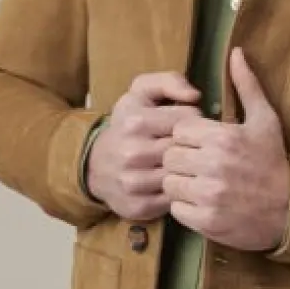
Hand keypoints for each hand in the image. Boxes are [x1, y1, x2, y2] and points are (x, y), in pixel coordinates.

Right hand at [86, 71, 204, 221]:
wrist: (95, 164)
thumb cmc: (126, 125)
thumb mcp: (140, 93)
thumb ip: (169, 81)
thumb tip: (194, 95)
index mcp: (136, 121)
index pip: (189, 119)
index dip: (194, 120)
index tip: (187, 124)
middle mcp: (132, 153)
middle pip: (188, 149)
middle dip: (195, 146)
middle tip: (192, 145)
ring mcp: (134, 183)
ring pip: (183, 176)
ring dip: (189, 171)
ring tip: (185, 164)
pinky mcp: (138, 207)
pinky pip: (174, 201)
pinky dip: (178, 193)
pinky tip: (175, 183)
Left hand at [162, 47, 289, 251]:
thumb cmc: (275, 162)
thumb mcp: (266, 120)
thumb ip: (247, 86)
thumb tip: (236, 52)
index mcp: (224, 137)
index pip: (179, 130)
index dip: (187, 137)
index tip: (201, 144)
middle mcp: (213, 165)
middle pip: (170, 156)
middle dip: (180, 159)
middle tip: (197, 165)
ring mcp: (209, 195)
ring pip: (169, 182)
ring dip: (180, 183)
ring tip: (198, 183)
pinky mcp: (206, 221)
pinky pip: (176, 209)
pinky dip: (185, 207)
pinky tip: (202, 202)